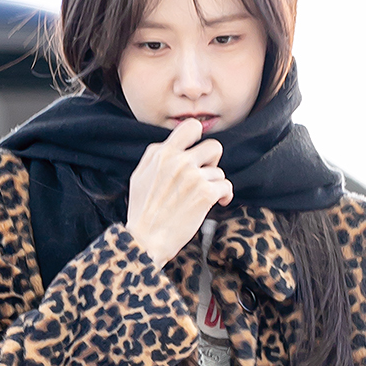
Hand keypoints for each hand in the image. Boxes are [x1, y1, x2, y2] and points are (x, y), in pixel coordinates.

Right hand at [125, 117, 232, 268]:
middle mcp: (180, 161)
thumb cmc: (142, 212)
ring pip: (219, 172)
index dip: (199, 137)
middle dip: (212, 162)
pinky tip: (218, 202)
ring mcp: (194, 177)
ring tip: (203, 198)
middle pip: (214, 146)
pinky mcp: (206, 194)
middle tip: (205, 175)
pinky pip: (226, 186)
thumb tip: (169, 144)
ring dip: (214, 185)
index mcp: (163, 154)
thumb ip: (155, 156)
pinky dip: (225, 196)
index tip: (198, 150)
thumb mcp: (139, 176)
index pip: (191, 127)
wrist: (146, 239)